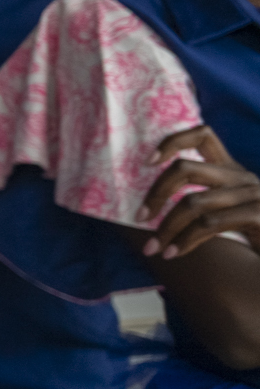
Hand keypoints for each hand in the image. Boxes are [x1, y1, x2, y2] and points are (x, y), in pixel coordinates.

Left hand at [142, 127, 259, 259]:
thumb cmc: (246, 237)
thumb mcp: (224, 210)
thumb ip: (199, 199)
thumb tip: (147, 205)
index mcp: (230, 170)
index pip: (202, 135)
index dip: (171, 142)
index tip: (147, 161)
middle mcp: (242, 177)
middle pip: (184, 169)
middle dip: (156, 194)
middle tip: (140, 218)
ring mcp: (253, 195)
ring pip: (192, 202)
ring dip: (166, 228)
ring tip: (153, 248)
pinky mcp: (259, 215)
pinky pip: (209, 224)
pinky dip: (185, 240)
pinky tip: (173, 253)